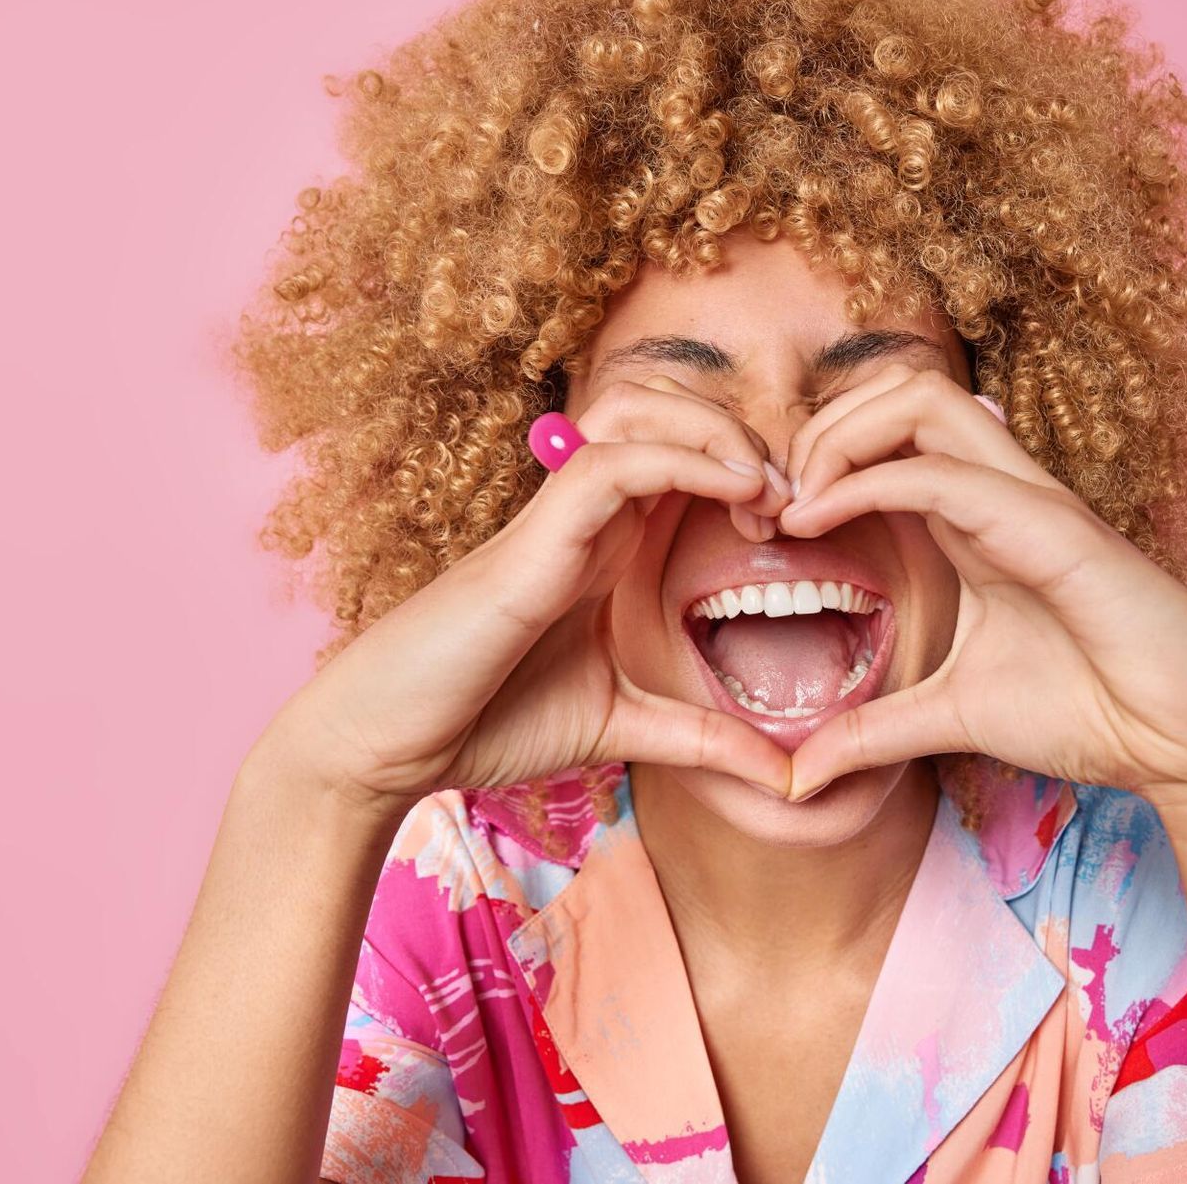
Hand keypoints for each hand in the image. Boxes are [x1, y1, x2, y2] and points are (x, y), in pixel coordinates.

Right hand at [268, 377, 797, 812]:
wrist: (387, 746)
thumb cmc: (486, 723)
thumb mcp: (623, 728)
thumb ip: (703, 740)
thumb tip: (790, 777)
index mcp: (608, 542)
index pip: (685, 457)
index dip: (750, 468)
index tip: (799, 527)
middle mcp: (586, 513)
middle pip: (668, 408)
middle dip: (743, 433)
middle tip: (791, 503)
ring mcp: (557, 517)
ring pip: (641, 410)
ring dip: (717, 432)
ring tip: (766, 491)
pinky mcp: (535, 538)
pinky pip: (613, 463)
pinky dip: (684, 459)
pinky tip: (738, 492)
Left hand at [777, 366, 1186, 804]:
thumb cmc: (1093, 710)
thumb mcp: (950, 717)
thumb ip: (873, 731)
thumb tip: (799, 772)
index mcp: (975, 518)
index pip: (887, 433)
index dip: (814, 460)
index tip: (763, 530)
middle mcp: (998, 492)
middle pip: (898, 388)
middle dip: (818, 428)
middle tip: (769, 506)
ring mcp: (1028, 502)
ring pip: (921, 398)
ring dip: (838, 437)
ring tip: (793, 506)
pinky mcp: (1054, 530)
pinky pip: (949, 473)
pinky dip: (869, 481)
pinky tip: (819, 522)